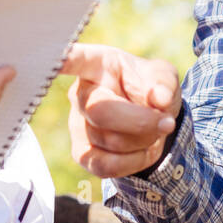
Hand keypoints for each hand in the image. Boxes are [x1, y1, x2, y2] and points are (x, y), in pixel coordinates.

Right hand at [60, 44, 181, 178]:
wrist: (150, 118)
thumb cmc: (150, 88)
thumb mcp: (164, 77)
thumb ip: (163, 83)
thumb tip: (159, 99)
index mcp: (98, 65)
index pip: (77, 60)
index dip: (65, 59)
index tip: (56, 56)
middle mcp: (80, 92)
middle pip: (100, 112)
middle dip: (141, 122)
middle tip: (166, 122)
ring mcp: (77, 124)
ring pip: (110, 141)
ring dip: (144, 141)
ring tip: (153, 130)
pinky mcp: (81, 152)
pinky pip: (106, 166)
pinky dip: (134, 162)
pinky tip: (143, 150)